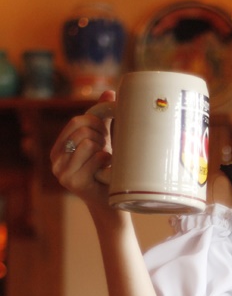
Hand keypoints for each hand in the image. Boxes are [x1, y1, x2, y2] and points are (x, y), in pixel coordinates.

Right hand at [50, 90, 115, 207]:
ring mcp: (62, 172)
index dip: (96, 122)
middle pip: (82, 130)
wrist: (112, 204)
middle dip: (101, 135)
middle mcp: (55, 159)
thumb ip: (103, 118)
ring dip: (105, 149)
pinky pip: (97, 157)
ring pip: (89, 142)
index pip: (76, 121)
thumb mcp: (103, 141)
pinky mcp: (73, 182)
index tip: (105, 133)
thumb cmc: (107, 170)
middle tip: (107, 149)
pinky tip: (106, 171)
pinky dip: (108, 160)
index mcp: (59, 148)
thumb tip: (110, 92)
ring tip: (106, 161)